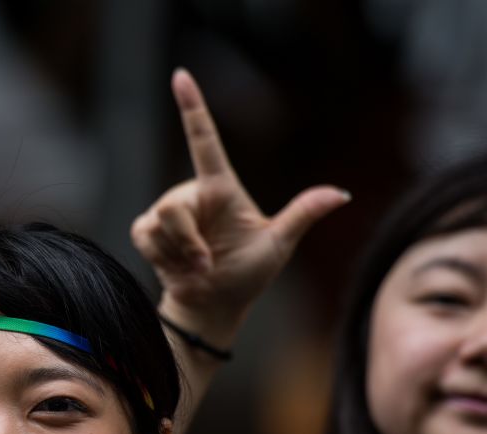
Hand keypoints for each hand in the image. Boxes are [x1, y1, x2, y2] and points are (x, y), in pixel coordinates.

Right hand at [132, 69, 349, 332]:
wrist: (214, 304)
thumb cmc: (247, 275)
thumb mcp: (278, 244)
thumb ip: (302, 214)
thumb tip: (341, 193)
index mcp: (221, 188)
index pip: (204, 141)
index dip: (192, 107)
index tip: (181, 76)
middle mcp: (191, 194)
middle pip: (175, 207)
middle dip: (189, 241)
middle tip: (206, 263)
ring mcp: (166, 212)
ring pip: (160, 222)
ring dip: (179, 254)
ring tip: (195, 267)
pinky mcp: (146, 230)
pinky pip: (145, 236)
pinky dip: (162, 258)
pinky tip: (176, 268)